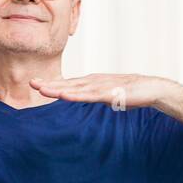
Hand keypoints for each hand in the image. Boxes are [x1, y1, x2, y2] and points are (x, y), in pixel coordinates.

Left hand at [30, 73, 175, 108]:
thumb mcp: (109, 94)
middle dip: (49, 83)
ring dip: (58, 88)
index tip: (37, 83)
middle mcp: (93, 81)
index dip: (53, 83)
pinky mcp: (109, 93)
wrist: (151, 88)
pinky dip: (75, 96)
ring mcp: (100, 86)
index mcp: (93, 82)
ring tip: (42, 88)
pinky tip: (64, 96)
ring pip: (75, 88)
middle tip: (31, 82)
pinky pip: (89, 96)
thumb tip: (90, 101)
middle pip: (68, 83)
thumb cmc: (132, 92)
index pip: (69, 83)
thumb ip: (97, 96)